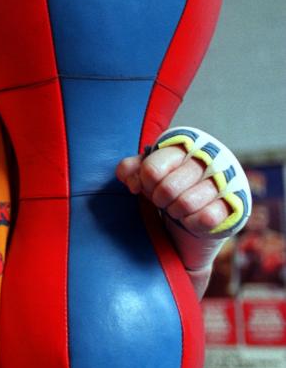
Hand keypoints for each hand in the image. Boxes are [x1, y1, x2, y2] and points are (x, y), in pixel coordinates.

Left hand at [116, 147, 230, 235]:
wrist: (197, 210)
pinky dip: (193, 222)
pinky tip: (193, 217)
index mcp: (182, 145)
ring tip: (178, 207)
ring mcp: (224, 180)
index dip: (146, 184)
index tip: (150, 185)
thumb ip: (131, 169)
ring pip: (186, 204)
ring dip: (176, 211)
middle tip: (164, 200)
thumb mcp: (148, 172)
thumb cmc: (169, 183)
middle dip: (160, 200)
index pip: (151, 170)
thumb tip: (133, 182)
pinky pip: (206, 218)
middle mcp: (207, 157)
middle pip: (167, 189)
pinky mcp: (236, 203)